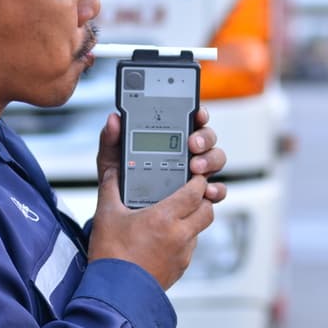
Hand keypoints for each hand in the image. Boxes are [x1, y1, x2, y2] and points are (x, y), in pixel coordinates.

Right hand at [90, 109, 226, 289]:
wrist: (114, 295)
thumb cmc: (109, 256)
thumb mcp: (106, 214)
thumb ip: (111, 183)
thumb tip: (111, 163)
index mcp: (164, 218)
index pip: (197, 191)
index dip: (198, 180)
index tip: (193, 173)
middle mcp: (180, 236)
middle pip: (206, 209)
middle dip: (202, 198)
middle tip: (189, 190)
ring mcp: (183, 254)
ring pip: (200, 228)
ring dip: (193, 218)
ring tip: (176, 212)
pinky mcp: (180, 268)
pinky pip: (190, 247)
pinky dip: (184, 237)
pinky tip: (165, 235)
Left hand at [94, 108, 226, 203]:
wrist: (121, 214)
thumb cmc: (121, 180)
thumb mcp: (112, 159)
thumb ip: (111, 139)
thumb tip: (113, 120)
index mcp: (169, 137)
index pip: (188, 118)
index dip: (197, 113)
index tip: (196, 113)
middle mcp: (187, 152)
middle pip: (207, 137)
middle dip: (203, 138)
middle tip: (192, 145)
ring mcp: (196, 172)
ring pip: (215, 159)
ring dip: (209, 161)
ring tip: (195, 168)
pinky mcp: (200, 195)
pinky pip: (216, 189)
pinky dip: (216, 190)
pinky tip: (207, 192)